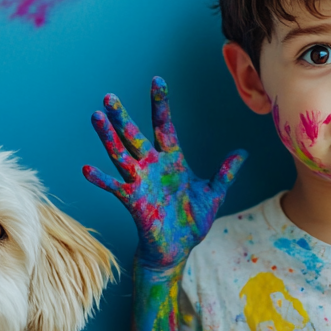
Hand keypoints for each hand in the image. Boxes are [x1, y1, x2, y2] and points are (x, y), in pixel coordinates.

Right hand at [83, 77, 245, 269]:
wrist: (177, 250)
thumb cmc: (192, 222)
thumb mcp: (213, 195)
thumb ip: (225, 173)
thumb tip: (242, 153)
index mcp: (172, 160)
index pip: (164, 126)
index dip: (161, 104)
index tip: (157, 80)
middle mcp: (152, 167)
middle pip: (135, 136)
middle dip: (123, 117)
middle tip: (110, 97)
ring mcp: (140, 182)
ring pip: (121, 155)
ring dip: (108, 137)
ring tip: (96, 117)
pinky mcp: (133, 201)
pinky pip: (114, 187)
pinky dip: (101, 179)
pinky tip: (87, 169)